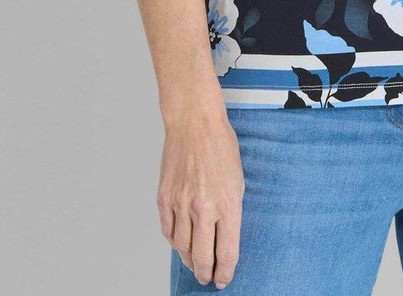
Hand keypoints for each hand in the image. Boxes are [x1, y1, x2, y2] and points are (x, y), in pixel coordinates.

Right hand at [157, 109, 244, 288]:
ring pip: (182, 248)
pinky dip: (174, 241)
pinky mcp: (164, 197)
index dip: (225, 272)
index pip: (226, 253)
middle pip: (202, 257)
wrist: (194, 122)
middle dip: (206, 274)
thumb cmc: (221, 146)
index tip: (223, 279)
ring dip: (189, 260)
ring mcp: (181, 203)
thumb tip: (225, 238)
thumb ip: (231, 211)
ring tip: (195, 263)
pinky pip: (167, 230)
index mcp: (227, 204)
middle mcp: (203, 207)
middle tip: (208, 278)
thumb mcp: (237, 180)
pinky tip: (180, 243)